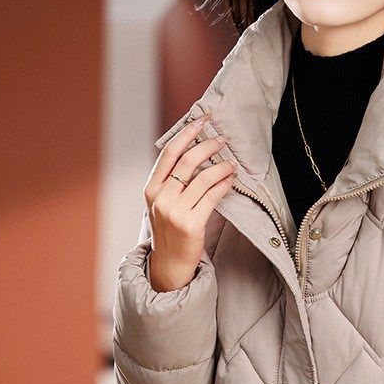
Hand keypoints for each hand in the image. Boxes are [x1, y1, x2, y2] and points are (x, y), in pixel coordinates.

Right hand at [144, 111, 237, 291]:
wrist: (169, 262)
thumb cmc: (169, 229)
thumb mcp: (162, 203)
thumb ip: (171, 181)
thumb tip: (195, 152)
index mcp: (151, 188)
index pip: (169, 153)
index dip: (187, 133)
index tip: (202, 120)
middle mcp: (161, 198)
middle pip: (188, 161)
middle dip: (208, 145)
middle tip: (222, 140)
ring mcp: (175, 211)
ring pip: (203, 178)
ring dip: (221, 166)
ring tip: (231, 162)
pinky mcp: (192, 224)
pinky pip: (212, 196)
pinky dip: (224, 184)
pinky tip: (231, 179)